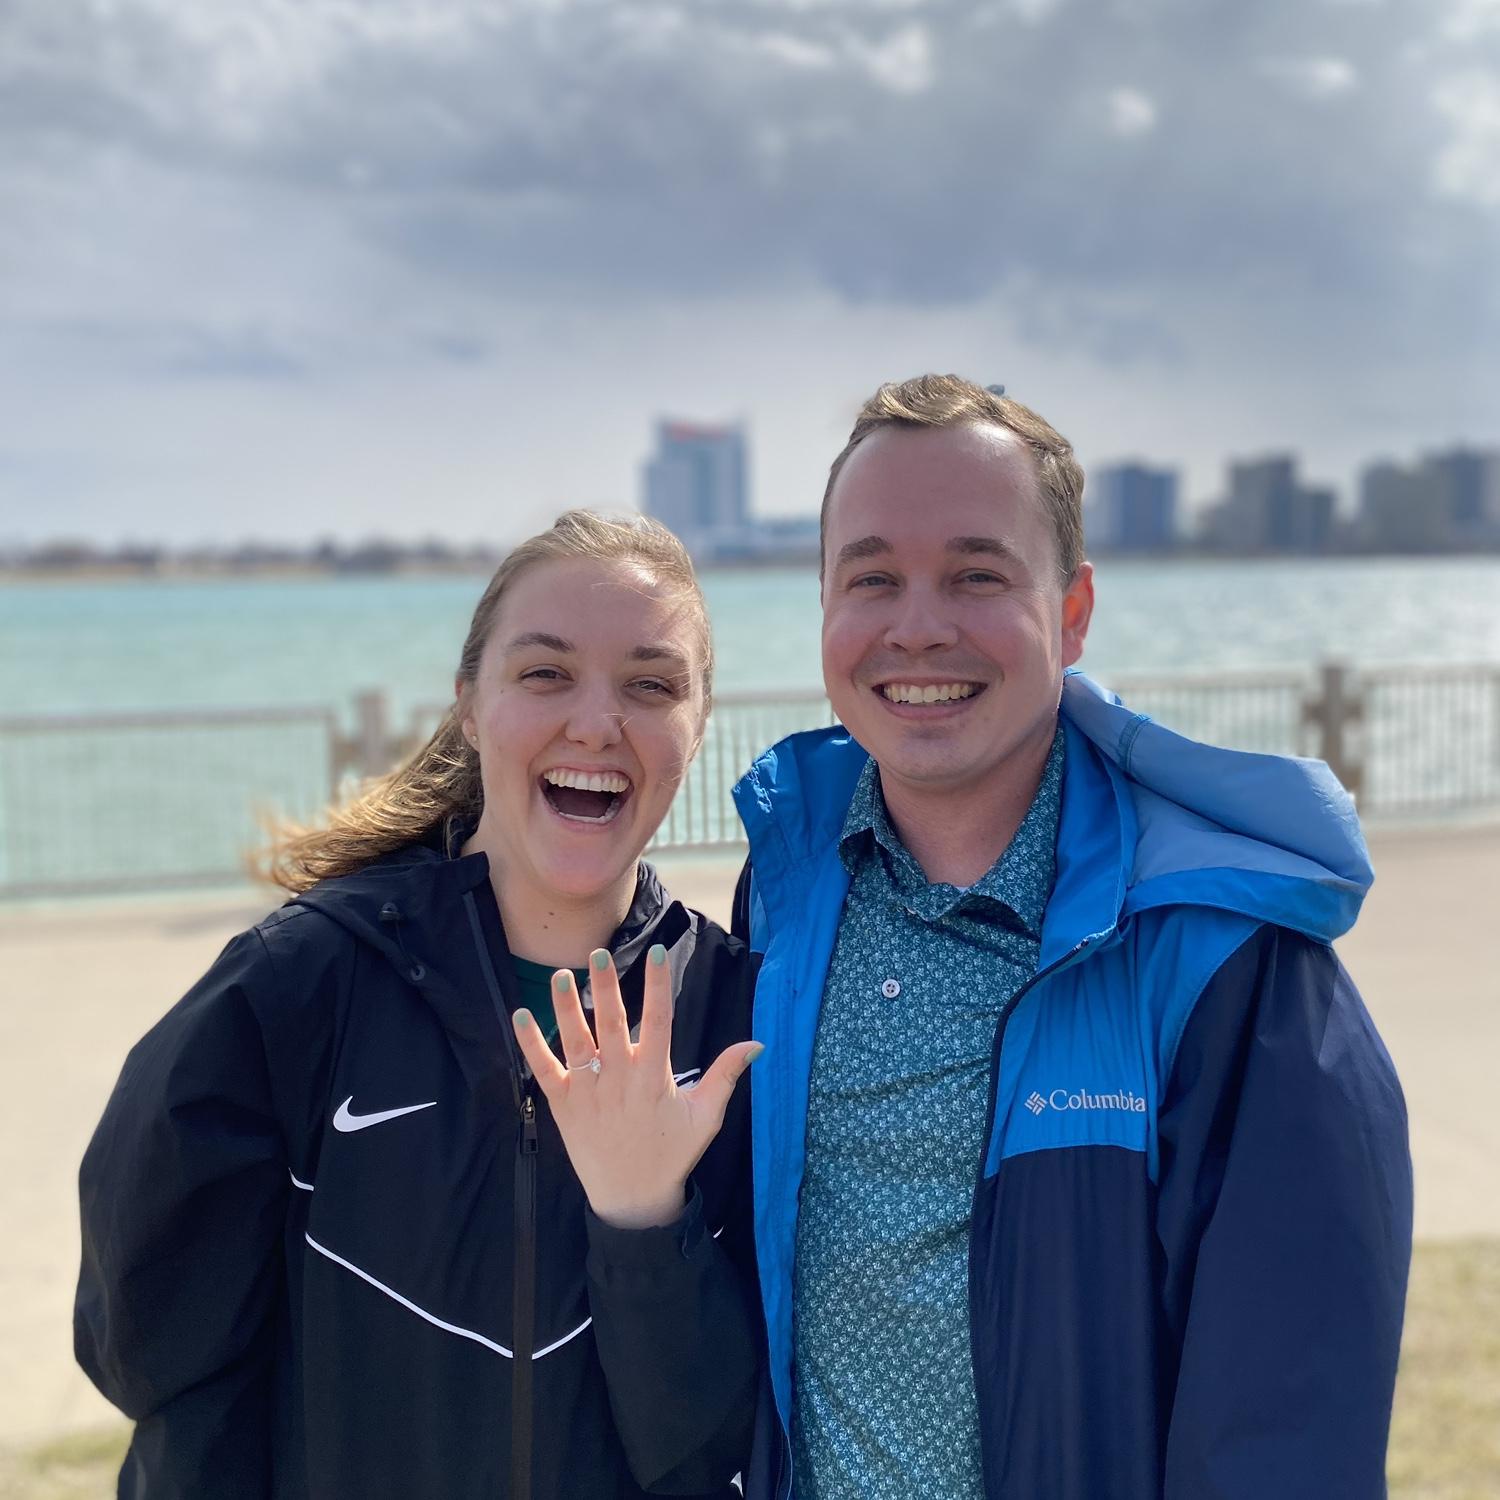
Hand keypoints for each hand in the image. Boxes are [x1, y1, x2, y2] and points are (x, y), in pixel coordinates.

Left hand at [511, 944, 761, 1230]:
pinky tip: (519, 1015)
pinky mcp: (562, 1105)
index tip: (658, 952)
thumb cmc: (672, 1154)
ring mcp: (588, 1092)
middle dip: (605, 986)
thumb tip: (757, 1043)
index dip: (658, 984)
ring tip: (560, 975)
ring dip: (565, 1006)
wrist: (631, 1199)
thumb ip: (726, 1075)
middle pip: (612, 1023)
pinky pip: (543, 1069)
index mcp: (654, 1077)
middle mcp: (619, 1079)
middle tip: (598, 952)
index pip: (658, 1020)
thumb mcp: (705, 1117)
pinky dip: (530, 1043)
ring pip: (575, 1041)